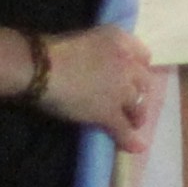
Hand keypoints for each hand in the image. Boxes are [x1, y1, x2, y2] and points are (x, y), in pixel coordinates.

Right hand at [31, 23, 166, 153]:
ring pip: (138, 106)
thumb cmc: (53, 49)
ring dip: (136, 115)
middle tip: (132, 103)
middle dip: (140, 93)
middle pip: (144, 82)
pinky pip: (124, 129)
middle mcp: (127, 64)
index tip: (133, 77)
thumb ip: (99, 52)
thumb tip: (97, 66)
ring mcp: (121, 90)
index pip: (143, 55)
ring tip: (132, 123)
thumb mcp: (86, 39)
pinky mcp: (110, 112)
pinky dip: (129, 139)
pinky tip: (135, 146)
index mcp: (120, 40)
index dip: (139, 69)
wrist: (43, 68)